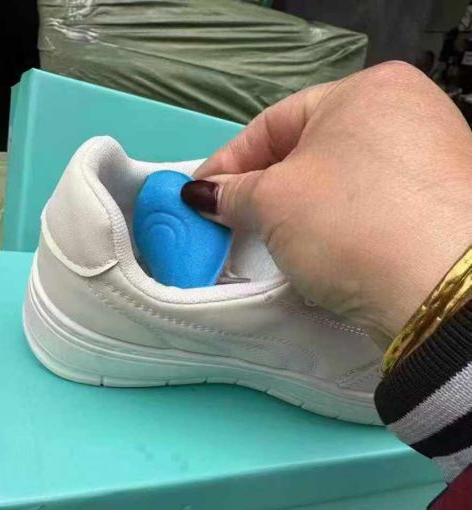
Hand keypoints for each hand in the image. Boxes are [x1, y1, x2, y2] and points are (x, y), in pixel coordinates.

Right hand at [182, 62, 471, 342]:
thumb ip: (233, 193)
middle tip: (231, 221)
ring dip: (299, 214)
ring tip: (271, 243)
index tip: (198, 196)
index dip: (229, 161)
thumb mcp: (274, 202)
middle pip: (311, 153)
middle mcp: (407, 115)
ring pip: (340, 185)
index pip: (275, 122)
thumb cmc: (348, 223)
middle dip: (265, 190)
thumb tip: (204, 195)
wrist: (438, 290)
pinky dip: (337, 229)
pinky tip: (320, 255)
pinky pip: (369, 210)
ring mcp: (430, 162)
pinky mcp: (440, 209)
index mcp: (368, 90)